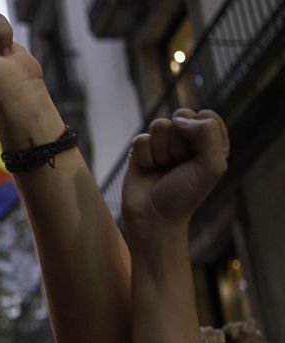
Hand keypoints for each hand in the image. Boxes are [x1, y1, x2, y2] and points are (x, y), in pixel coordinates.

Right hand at [122, 109, 228, 238]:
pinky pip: (140, 138)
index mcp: (210, 141)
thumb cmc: (185, 195)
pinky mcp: (141, 150)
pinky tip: (149, 170)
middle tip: (179, 165)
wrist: (154, 216)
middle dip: (179, 143)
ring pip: (159, 125)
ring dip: (161, 151)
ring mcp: (163, 143)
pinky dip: (145, 157)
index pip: (206, 116)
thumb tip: (178, 120)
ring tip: (163, 168)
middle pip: (181, 116)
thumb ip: (208, 133)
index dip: (200, 134)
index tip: (197, 158)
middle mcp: (187, 139)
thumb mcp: (212, 166)